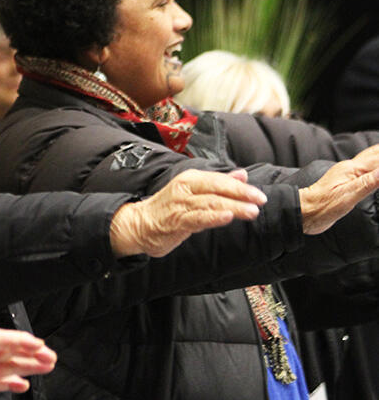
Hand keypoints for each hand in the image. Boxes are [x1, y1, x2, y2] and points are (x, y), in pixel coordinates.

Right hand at [110, 169, 266, 256]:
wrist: (139, 224)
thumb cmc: (168, 209)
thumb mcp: (194, 191)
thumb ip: (218, 184)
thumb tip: (242, 174)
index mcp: (191, 179)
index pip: (220, 179)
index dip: (241, 186)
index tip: (259, 195)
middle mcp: (186, 188)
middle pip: (218, 188)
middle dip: (241, 194)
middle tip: (260, 200)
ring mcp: (181, 204)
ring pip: (211, 203)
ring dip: (233, 207)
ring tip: (251, 211)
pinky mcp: (176, 221)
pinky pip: (198, 218)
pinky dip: (214, 217)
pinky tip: (227, 217)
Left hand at [299, 144, 378, 234]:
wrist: (304, 213)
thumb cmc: (322, 206)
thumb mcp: (349, 195)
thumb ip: (370, 182)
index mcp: (352, 169)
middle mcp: (351, 169)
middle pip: (375, 154)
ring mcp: (348, 175)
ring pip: (370, 160)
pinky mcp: (346, 184)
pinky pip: (366, 171)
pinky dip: (376, 166)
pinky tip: (376, 170)